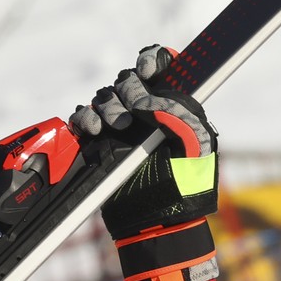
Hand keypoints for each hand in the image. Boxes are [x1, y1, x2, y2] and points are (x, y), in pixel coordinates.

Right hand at [71, 45, 217, 240]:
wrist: (158, 220)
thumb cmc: (186, 187)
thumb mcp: (197, 151)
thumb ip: (183, 120)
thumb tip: (153, 102)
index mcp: (174, 107)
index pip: (161, 67)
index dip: (152, 61)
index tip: (147, 73)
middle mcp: (147, 112)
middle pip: (127, 79)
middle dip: (128, 91)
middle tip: (134, 115)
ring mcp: (122, 125)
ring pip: (104, 97)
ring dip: (107, 107)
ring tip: (116, 128)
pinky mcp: (99, 141)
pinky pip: (83, 117)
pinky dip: (84, 119)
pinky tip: (95, 132)